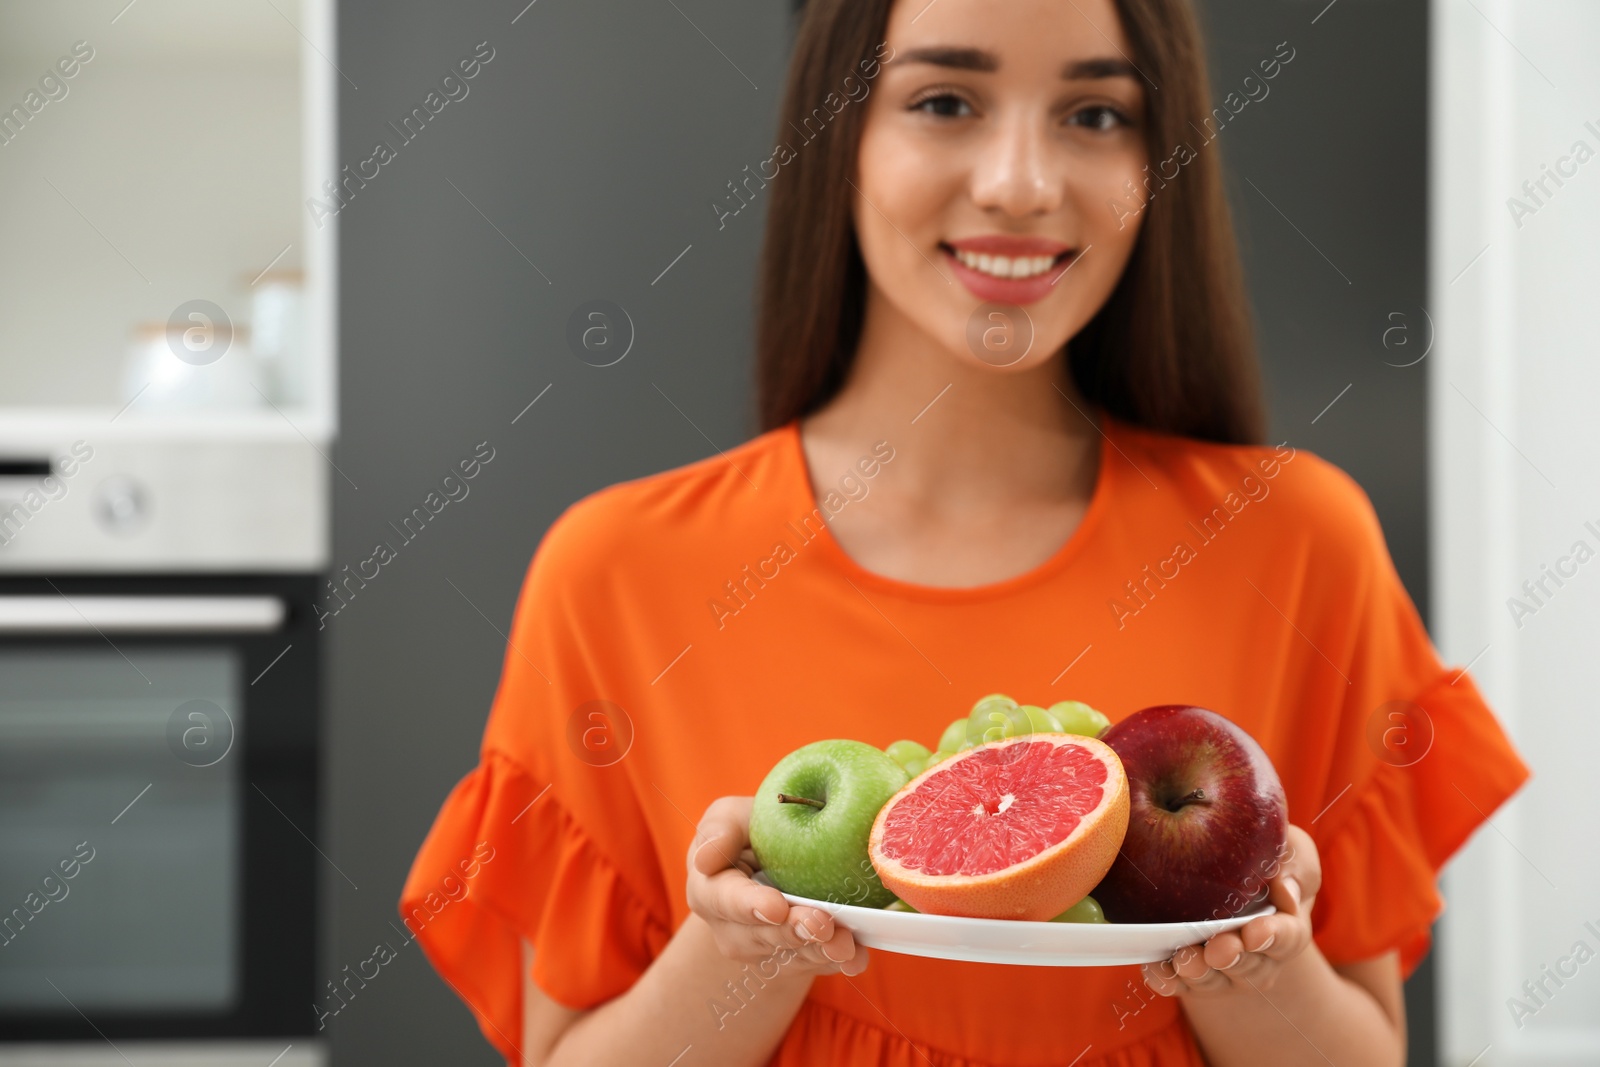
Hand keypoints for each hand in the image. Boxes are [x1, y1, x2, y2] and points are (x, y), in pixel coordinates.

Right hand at [685, 796, 868, 976]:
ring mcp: (765, 950)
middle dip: (795, 931)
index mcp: (710, 892)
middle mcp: (733, 930)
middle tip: (822, 923)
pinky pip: (817, 964)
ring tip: (845, 942)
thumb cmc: (746, 834)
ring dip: (821, 950)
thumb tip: (706, 859)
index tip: (776, 907)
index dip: (751, 906)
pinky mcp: (795, 960)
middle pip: (764, 936)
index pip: (726, 901)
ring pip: (793, 956)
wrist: (769, 863)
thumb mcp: (729, 819)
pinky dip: (840, 961)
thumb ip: (720, 831)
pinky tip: (858, 956)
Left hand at [1140, 824, 1320, 997]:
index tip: (1255, 933)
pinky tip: (1154, 967)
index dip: (1272, 937)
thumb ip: (1295, 865)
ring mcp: (1222, 969)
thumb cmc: (1263, 862)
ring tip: (1184, 960)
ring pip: (1213, 980)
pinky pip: (1178, 983)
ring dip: (1198, 972)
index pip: (1287, 937)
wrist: (1228, 874)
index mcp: (1287, 927)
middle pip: (1248, 965)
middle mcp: (1257, 957)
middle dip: (1230, 957)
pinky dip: (1166, 978)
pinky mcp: (1189, 973)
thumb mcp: (1289, 852)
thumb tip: (1285, 890)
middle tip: (1216, 950)